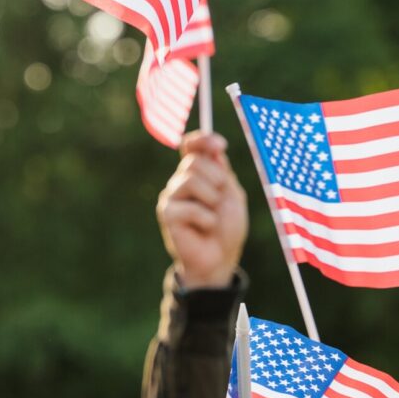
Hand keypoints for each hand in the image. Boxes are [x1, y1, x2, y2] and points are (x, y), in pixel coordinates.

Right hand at [156, 131, 247, 288]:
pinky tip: (205, 229)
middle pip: (194, 162)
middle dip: (216, 179)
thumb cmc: (227, 227)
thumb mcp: (232, 194)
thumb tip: (213, 146)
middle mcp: (180, 181)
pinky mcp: (166, 214)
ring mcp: (171, 197)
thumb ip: (222, 171)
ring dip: (212, 199)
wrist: (221, 258)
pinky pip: (191, 207)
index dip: (202, 139)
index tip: (219, 144)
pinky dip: (207, 219)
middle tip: (219, 200)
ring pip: (191, 180)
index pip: (191, 146)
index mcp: (197, 173)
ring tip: (212, 216)